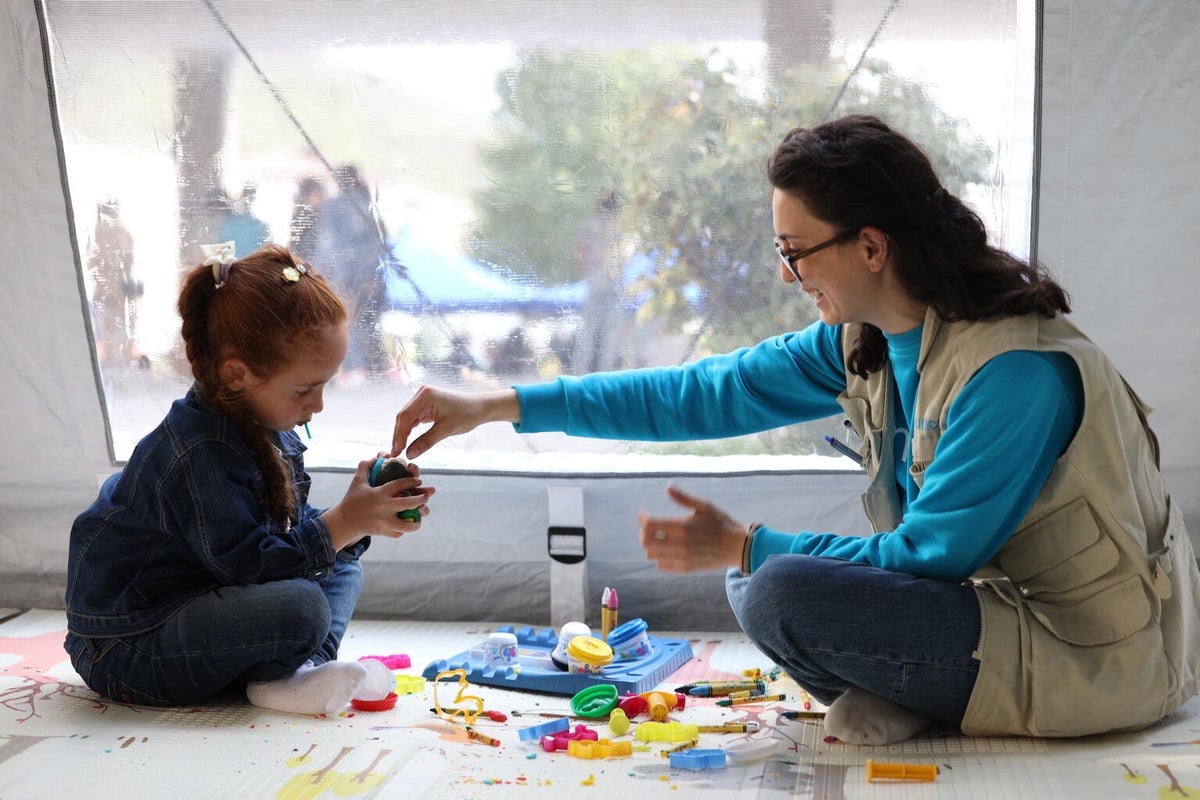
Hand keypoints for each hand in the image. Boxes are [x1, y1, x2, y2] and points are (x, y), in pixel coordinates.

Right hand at [321, 459, 434, 548]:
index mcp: (379, 493)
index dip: (412, 480)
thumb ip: (365, 466)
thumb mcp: (357, 481)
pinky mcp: (382, 532)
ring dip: (416, 522)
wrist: (344, 521)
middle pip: (408, 503)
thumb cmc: (352, 499)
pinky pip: (398, 533)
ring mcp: (383, 521)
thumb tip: (375, 456)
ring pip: (406, 524)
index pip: (400, 484)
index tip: (419, 480)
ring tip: (420, 519)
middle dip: (421, 498)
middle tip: (425, 496)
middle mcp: (383, 507)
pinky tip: (408, 525)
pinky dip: (404, 530)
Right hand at [391, 385, 519, 458]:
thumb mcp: (446, 430)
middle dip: (399, 435)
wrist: (481, 407)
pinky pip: (414, 418)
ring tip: (399, 451)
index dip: (399, 435)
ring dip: (403, 434)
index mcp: (425, 395)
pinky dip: (410, 430)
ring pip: (407, 418)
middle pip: (403, 416)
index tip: (397, 451)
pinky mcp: (426, 404)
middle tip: (395, 454)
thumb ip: (426, 442)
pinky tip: (407, 443)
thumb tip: (409, 455)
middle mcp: (421, 393)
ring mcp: (423, 398)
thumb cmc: (467, 415)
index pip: (405, 417)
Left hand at [637, 483, 746, 572]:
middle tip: (650, 527)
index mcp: (682, 526)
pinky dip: (659, 557)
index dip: (642, 518)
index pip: (649, 524)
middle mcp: (679, 544)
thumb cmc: (721, 523)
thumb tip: (668, 487)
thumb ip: (684, 498)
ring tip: (658, 538)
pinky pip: (661, 566)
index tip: (644, 514)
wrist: (737, 546)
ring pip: (651, 555)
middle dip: (644, 532)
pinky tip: (666, 549)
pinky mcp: (685, 569)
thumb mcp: (705, 506)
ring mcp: (681, 558)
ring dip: (651, 545)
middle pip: (646, 541)